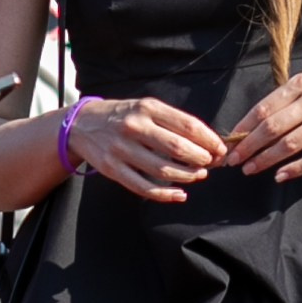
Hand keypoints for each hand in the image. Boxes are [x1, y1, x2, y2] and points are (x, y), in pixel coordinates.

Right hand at [71, 93, 225, 204]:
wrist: (81, 124)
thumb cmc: (123, 116)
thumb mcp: (145, 107)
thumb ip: (172, 121)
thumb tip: (206, 142)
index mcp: (147, 108)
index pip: (187, 125)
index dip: (208, 139)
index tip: (220, 149)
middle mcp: (134, 126)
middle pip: (177, 148)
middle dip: (200, 159)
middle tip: (212, 164)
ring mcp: (122, 149)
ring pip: (162, 170)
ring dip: (186, 176)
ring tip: (199, 176)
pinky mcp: (113, 168)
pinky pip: (142, 187)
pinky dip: (164, 194)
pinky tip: (179, 195)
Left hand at [220, 69, 301, 182]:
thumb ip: (285, 101)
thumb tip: (249, 126)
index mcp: (301, 84)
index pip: (265, 108)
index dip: (244, 127)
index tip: (230, 143)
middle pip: (273, 127)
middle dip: (249, 146)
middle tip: (234, 161)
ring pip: (291, 143)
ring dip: (267, 159)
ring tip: (251, 170)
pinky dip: (295, 168)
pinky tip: (281, 176)